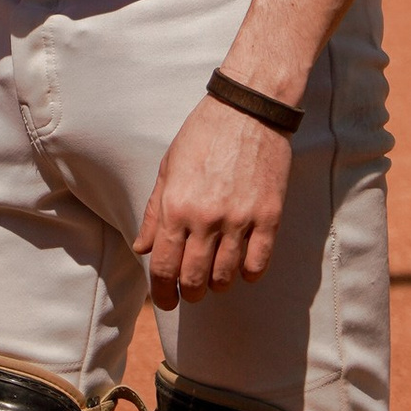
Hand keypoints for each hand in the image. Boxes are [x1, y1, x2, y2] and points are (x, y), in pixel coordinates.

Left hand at [137, 93, 291, 304]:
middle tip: (189, 294)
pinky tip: (243, 272)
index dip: (162, 291)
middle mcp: (206, 218)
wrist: (249, 109)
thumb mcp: (168, 169)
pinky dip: (249, 275)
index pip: (165, 266)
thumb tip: (142, 249)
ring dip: (218, 285)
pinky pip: (259, 262)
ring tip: (215, 281)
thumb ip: (153, 213)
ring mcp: (240, 219)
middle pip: (194, 278)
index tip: (165, 300)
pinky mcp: (269, 216)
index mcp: (176, 207)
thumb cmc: (203, 135)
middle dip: (189, 294)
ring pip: (227, 275)